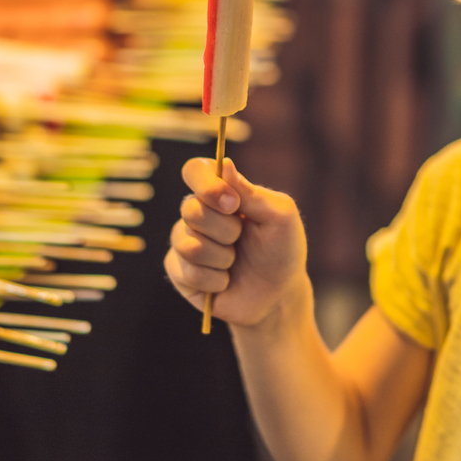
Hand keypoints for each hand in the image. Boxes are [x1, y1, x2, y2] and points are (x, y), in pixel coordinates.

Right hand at [166, 157, 307, 327]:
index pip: (195, 170)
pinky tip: (225, 281)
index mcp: (221, 192)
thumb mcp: (280, 217)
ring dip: (222, 258)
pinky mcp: (179, 272)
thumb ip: (252, 193)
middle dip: (227, 231)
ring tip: (235, 262)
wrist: (278, 295)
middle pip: (191, 210)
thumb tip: (225, 165)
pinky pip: (188, 273)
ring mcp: (185, 241)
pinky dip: (215, 280)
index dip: (207, 185)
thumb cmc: (281, 250)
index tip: (232, 204)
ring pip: (190, 245)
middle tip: (242, 239)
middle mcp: (198, 212)